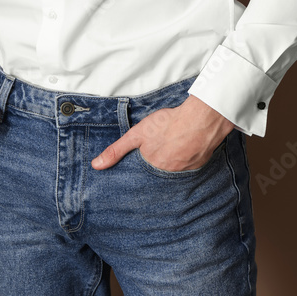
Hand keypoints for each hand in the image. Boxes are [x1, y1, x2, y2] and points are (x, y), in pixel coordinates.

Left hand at [91, 94, 233, 170]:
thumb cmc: (168, 125)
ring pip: (175, 170)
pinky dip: (187, 159)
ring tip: (171, 151)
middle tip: (158, 154)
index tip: (140, 168)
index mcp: (153, 169)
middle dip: (157, 167)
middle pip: (159, 174)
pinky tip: (186, 149)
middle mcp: (169, 175)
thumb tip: (96, 165)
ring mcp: (186, 171)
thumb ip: (117, 150)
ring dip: (173, 163)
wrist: (201, 120)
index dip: (142, 168)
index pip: (143, 176)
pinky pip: (189, 165)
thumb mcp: (137, 135)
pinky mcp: (200, 164)